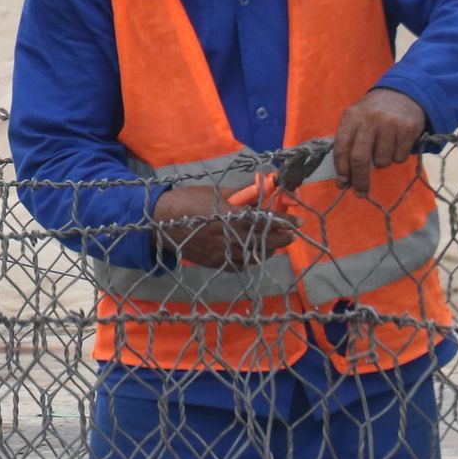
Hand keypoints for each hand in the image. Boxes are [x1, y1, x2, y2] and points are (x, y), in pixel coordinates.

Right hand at [152, 185, 299, 269]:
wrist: (159, 221)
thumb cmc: (187, 201)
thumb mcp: (214, 192)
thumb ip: (238, 196)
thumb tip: (258, 193)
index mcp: (231, 216)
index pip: (266, 221)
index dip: (284, 221)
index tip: (297, 222)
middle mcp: (230, 237)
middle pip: (265, 241)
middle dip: (282, 238)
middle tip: (290, 235)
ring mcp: (222, 253)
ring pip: (254, 257)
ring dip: (267, 250)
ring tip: (271, 244)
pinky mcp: (214, 263)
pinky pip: (239, 266)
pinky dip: (249, 261)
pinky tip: (250, 254)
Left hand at [333, 88, 426, 190]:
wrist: (403, 94)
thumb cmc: (374, 113)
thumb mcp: (357, 118)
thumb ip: (350, 141)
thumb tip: (345, 176)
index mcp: (351, 116)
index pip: (341, 147)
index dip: (341, 169)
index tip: (342, 183)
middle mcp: (369, 119)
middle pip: (360, 159)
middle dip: (359, 180)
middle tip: (360, 192)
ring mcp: (390, 124)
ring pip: (381, 161)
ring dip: (381, 163)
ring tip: (383, 149)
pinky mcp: (408, 129)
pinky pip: (399, 157)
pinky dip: (397, 157)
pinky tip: (397, 143)